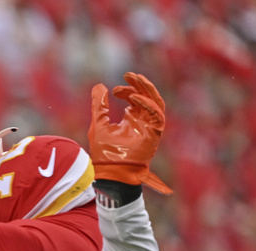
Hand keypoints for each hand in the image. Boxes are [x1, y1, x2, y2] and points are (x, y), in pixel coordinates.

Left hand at [89, 72, 171, 193]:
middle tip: (129, 74)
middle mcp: (142, 122)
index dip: (126, 90)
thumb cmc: (104, 152)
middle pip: (147, 97)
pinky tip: (134, 99)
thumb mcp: (99, 124)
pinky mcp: (154, 133)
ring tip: (136, 79)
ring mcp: (150, 127)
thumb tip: (99, 86)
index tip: (113, 90)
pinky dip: (147, 104)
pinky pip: (157, 114)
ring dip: (147, 89)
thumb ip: (99, 106)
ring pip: (156, 101)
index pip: (134, 99)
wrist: (110, 171)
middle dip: (139, 84)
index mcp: (131, 120)